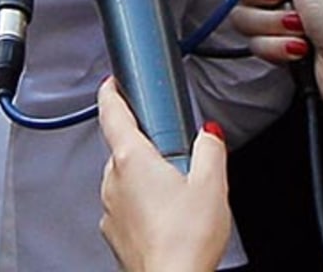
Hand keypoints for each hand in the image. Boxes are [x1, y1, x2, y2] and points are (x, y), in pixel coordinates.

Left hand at [97, 77, 228, 271]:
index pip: (111, 113)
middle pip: (124, 148)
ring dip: (146, 178)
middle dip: (146, 146)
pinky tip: (168, 218)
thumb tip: (208, 135)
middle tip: (174, 152)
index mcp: (131, 159)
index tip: (112, 82)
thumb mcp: (211, 184)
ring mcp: (111, 209)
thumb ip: (209, 149)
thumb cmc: (185, 240)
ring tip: (178, 193)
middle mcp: (113, 181)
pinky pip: (126, 207)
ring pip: (125, 180)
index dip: (110, 93)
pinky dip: (143, 205)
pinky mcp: (115, 234)